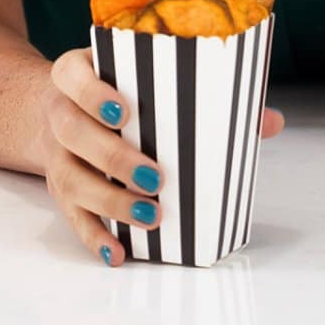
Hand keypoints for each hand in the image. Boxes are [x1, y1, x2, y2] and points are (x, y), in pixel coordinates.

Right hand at [40, 46, 285, 266]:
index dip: (94, 93)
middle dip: (112, 156)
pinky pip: (71, 216)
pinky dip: (95, 236)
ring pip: (70, 178)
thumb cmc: (118, 91)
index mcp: (75, 73)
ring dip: (109, 200)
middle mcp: (58, 112)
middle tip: (154, 177)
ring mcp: (55, 154)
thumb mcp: (145, 78)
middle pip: (72, 132)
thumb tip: (270, 120)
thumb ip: (204, 93)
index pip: (74, 76)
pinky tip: (119, 252)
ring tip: (150, 215)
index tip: (125, 111)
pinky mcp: (58, 189)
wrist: (59, 106)